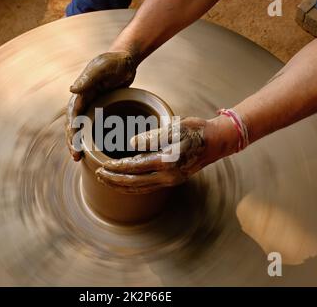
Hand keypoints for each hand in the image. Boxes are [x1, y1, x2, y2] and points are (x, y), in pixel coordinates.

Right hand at [66, 51, 136, 160]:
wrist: (125, 59)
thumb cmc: (114, 61)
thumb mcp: (102, 67)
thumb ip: (88, 78)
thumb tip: (72, 90)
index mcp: (80, 94)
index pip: (72, 117)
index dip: (72, 132)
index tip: (73, 146)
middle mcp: (83, 101)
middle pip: (73, 125)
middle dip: (72, 142)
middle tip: (75, 158)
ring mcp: (91, 106)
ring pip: (81, 128)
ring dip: (78, 142)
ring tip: (78, 158)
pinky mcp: (100, 109)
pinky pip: (93, 126)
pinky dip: (90, 137)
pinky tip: (94, 149)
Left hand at [95, 116, 237, 192]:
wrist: (217, 141)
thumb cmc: (196, 130)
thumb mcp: (175, 127)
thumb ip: (152, 136)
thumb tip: (132, 144)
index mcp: (168, 161)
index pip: (135, 167)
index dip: (117, 167)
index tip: (103, 165)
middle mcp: (169, 176)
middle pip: (134, 182)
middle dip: (114, 180)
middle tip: (99, 174)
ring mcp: (171, 181)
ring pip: (140, 188)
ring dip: (121, 186)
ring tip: (106, 181)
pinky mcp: (172, 180)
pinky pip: (148, 188)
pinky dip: (133, 187)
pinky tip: (124, 184)